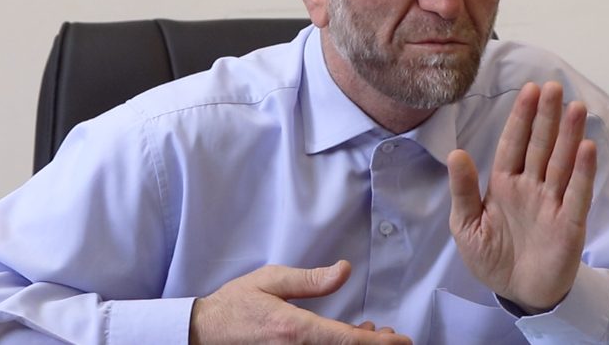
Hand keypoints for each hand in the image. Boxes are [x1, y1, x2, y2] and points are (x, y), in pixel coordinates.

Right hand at [189, 260, 411, 343]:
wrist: (204, 333)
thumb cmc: (236, 304)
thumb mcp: (272, 281)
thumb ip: (311, 280)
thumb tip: (344, 271)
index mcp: (295, 330)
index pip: (347, 341)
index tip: (404, 341)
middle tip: (392, 336)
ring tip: (371, 333)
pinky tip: (345, 338)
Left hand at [447, 82, 596, 313]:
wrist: (516, 292)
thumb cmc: (490, 257)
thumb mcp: (466, 224)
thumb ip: (463, 189)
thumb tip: (456, 152)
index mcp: (504, 184)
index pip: (513, 144)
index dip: (520, 117)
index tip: (528, 90)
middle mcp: (531, 187)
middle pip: (540, 145)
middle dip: (546, 117)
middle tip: (553, 87)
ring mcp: (552, 203)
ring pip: (561, 162)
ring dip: (569, 135)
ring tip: (575, 108)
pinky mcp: (569, 224)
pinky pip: (577, 194)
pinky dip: (583, 172)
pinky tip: (587, 148)